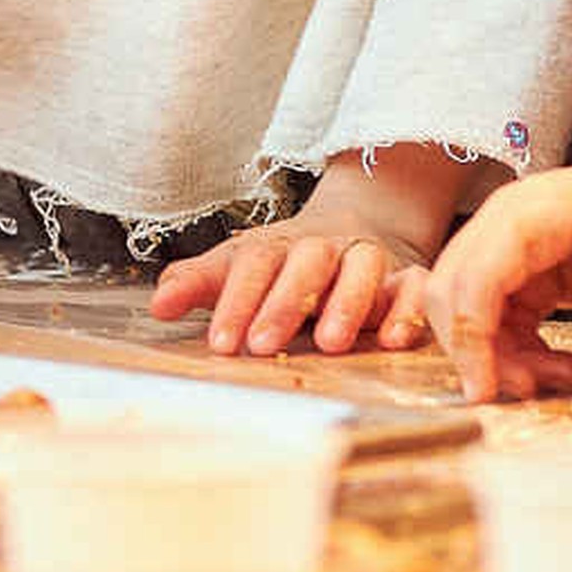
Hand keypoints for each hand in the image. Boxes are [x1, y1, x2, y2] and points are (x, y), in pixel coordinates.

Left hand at [152, 161, 449, 357]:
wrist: (358, 226)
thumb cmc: (286, 264)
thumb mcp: (239, 268)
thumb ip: (199, 284)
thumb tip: (158, 306)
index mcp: (278, 244)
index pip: (254, 263)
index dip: (236, 300)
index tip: (220, 343)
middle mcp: (323, 246)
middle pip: (306, 262)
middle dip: (284, 303)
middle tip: (263, 345)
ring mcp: (368, 257)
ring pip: (361, 268)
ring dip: (347, 303)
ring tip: (330, 344)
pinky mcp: (407, 275)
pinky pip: (414, 285)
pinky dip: (408, 308)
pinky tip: (392, 339)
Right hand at [424, 154, 571, 407]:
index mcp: (535, 211)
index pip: (474, 277)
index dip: (470, 339)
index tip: (487, 393)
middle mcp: (513, 221)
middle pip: (455, 290)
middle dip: (477, 350)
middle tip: (525, 393)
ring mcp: (520, 244)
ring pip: (476, 310)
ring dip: (505, 355)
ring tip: (564, 380)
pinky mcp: (535, 268)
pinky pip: (506, 317)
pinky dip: (524, 350)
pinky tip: (567, 368)